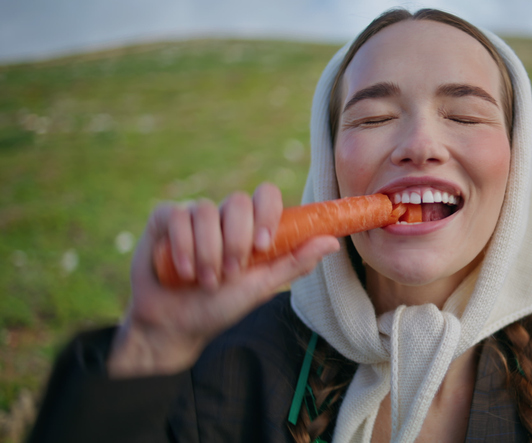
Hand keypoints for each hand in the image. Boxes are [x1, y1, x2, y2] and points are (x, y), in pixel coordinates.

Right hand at [107, 183, 338, 377]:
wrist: (174, 326)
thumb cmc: (220, 307)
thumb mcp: (261, 286)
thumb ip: (294, 262)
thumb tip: (333, 241)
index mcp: (250, 228)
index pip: (266, 196)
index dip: (266, 214)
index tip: (262, 244)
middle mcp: (224, 217)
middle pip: (238, 201)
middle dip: (235, 242)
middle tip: (230, 273)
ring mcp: (194, 216)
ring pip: (206, 211)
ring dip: (207, 252)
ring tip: (205, 280)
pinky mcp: (165, 220)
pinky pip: (177, 215)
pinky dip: (181, 246)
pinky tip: (181, 270)